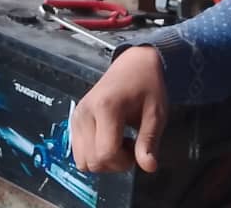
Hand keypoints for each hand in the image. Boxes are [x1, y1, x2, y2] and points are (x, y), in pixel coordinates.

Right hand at [71, 46, 167, 173]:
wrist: (134, 63)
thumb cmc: (147, 85)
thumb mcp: (156, 113)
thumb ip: (149, 141)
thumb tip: (149, 167)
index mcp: (105, 107)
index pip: (106, 154)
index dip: (124, 162)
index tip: (137, 148)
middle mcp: (86, 111)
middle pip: (93, 161)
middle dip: (115, 163)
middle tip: (130, 145)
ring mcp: (77, 115)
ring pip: (82, 161)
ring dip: (102, 160)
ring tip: (118, 142)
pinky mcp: (75, 118)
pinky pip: (79, 152)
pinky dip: (94, 154)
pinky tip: (108, 139)